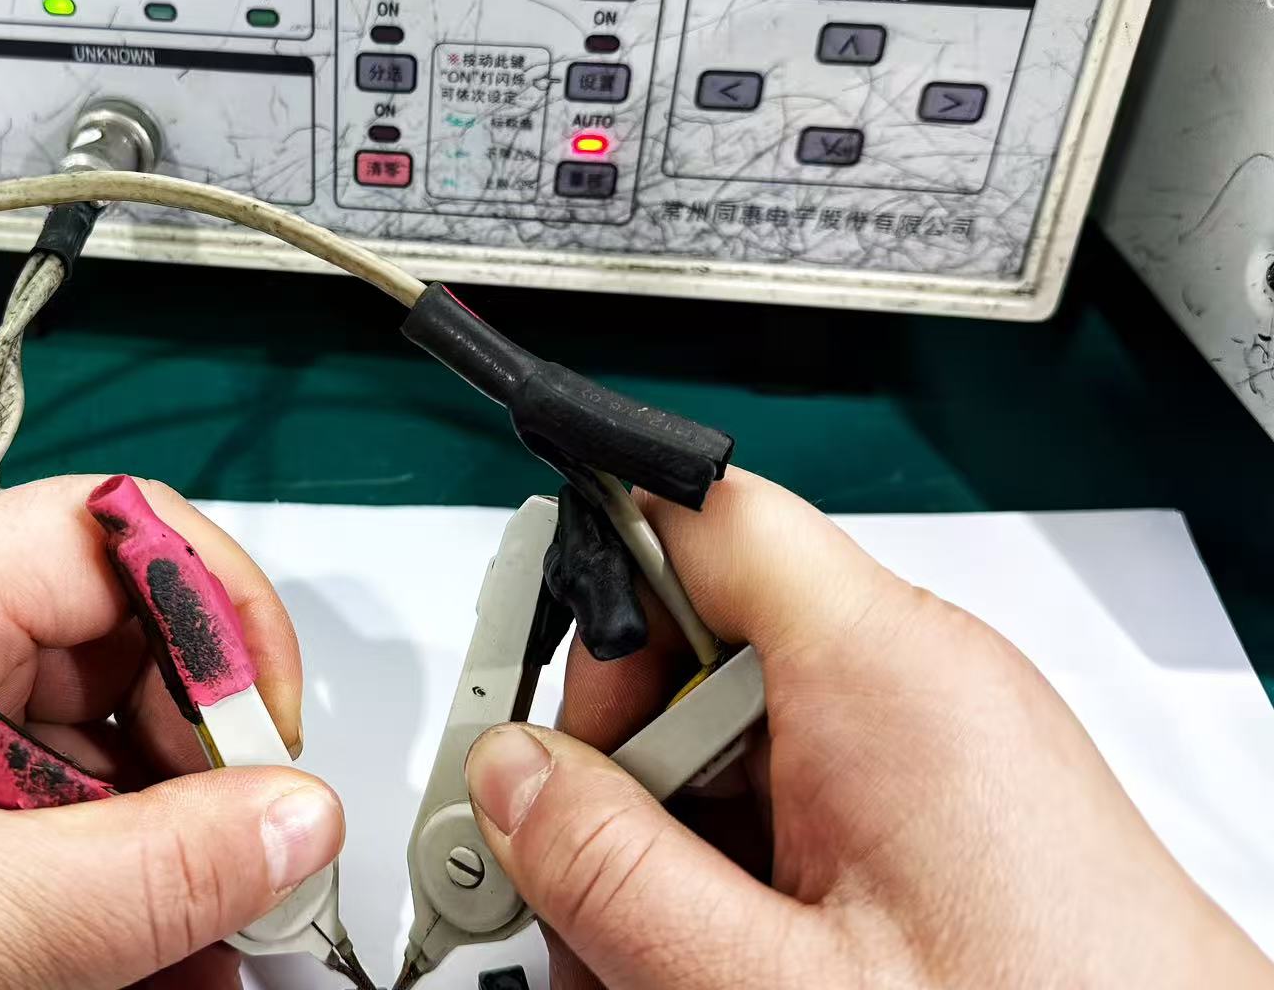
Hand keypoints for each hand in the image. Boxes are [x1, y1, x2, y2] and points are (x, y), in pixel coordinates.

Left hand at [0, 476, 343, 988]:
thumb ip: (149, 871)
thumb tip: (296, 819)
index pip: (118, 537)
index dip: (218, 618)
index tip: (267, 736)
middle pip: (131, 649)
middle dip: (208, 758)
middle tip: (252, 860)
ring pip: (107, 752)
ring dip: (174, 845)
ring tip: (207, 936)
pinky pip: (62, 825)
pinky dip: (119, 888)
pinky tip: (154, 955)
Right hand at [465, 469, 1272, 988]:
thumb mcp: (772, 984)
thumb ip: (616, 871)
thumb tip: (511, 780)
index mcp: (888, 668)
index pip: (702, 511)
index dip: (589, 556)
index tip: (516, 653)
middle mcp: (918, 684)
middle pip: (690, 653)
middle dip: (610, 774)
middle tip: (574, 892)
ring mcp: (934, 753)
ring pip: (729, 749)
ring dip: (660, 853)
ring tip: (645, 972)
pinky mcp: (943, 820)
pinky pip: (791, 808)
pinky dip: (730, 882)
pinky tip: (713, 969)